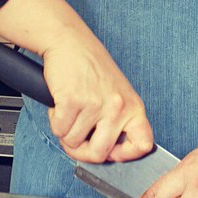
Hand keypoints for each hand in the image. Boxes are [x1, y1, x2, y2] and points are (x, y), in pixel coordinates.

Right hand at [41, 29, 152, 163]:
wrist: (69, 41)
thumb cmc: (91, 66)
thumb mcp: (117, 93)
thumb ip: (117, 121)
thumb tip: (108, 154)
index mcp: (133, 106)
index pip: (142, 145)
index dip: (125, 156)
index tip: (111, 153)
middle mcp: (118, 107)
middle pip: (99, 154)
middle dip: (81, 151)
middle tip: (76, 138)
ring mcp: (95, 104)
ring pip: (73, 142)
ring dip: (65, 131)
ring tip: (70, 110)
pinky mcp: (72, 101)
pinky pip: (59, 129)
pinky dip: (55, 121)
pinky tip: (61, 104)